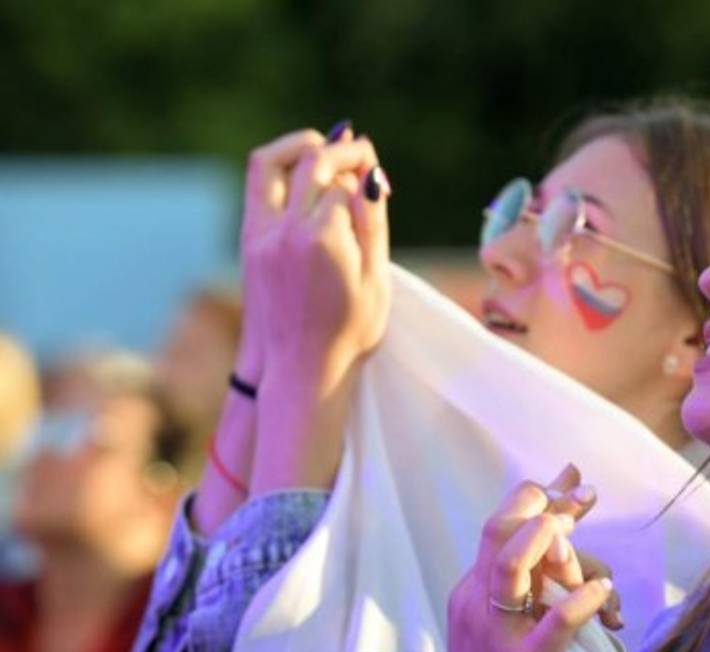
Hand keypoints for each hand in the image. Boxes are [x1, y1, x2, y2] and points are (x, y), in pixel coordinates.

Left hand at [243, 132, 390, 393]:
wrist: (299, 367)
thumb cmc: (349, 331)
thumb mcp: (375, 280)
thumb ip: (374, 223)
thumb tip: (373, 174)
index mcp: (324, 242)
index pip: (345, 183)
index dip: (365, 176)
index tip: (379, 180)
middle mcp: (287, 232)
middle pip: (313, 163)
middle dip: (341, 149)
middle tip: (362, 150)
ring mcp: (261, 235)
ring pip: (273, 163)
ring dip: (301, 145)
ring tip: (326, 144)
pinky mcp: (249, 241)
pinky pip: (259, 185)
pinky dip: (282, 167)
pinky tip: (305, 171)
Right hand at [441, 465, 612, 651]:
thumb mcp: (498, 624)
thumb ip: (521, 583)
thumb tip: (555, 536)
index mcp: (471, 590)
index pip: (498, 526)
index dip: (535, 496)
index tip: (573, 478)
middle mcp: (477, 604)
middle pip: (499, 533)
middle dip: (542, 503)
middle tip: (584, 492)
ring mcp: (497, 636)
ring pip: (510, 568)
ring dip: (543, 538)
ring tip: (574, 524)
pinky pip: (551, 627)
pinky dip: (578, 602)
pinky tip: (602, 590)